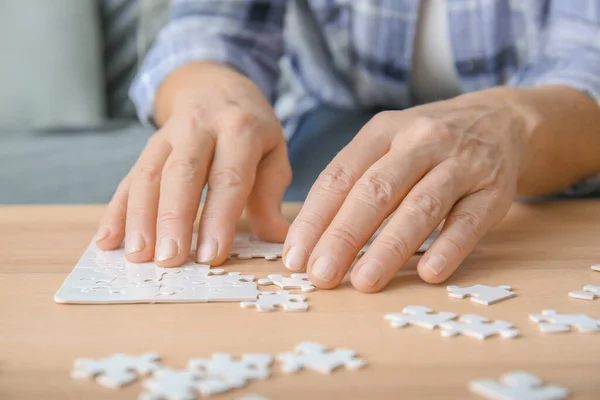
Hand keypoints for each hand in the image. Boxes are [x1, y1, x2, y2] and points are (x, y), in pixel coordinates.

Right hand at [95, 63, 290, 266]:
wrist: (215, 85)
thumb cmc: (250, 129)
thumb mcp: (272, 152)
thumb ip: (271, 194)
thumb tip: (279, 237)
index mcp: (239, 129)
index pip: (229, 178)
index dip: (219, 218)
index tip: (210, 256)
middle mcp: (199, 127)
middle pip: (182, 175)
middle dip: (173, 219)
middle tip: (168, 260)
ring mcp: (167, 135)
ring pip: (149, 175)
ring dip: (139, 217)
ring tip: (137, 255)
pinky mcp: (148, 147)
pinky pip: (128, 177)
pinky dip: (116, 210)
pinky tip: (106, 239)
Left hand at [283, 88, 532, 291]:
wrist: (500, 121)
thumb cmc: (426, 144)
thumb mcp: (386, 143)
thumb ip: (353, 182)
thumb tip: (310, 238)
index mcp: (383, 131)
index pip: (340, 176)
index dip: (314, 218)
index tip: (295, 257)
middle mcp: (420, 141)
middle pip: (376, 191)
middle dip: (344, 237)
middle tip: (321, 275)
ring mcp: (461, 163)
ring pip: (420, 207)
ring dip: (389, 247)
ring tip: (364, 282)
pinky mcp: (493, 189)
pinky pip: (469, 221)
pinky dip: (448, 247)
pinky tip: (428, 272)